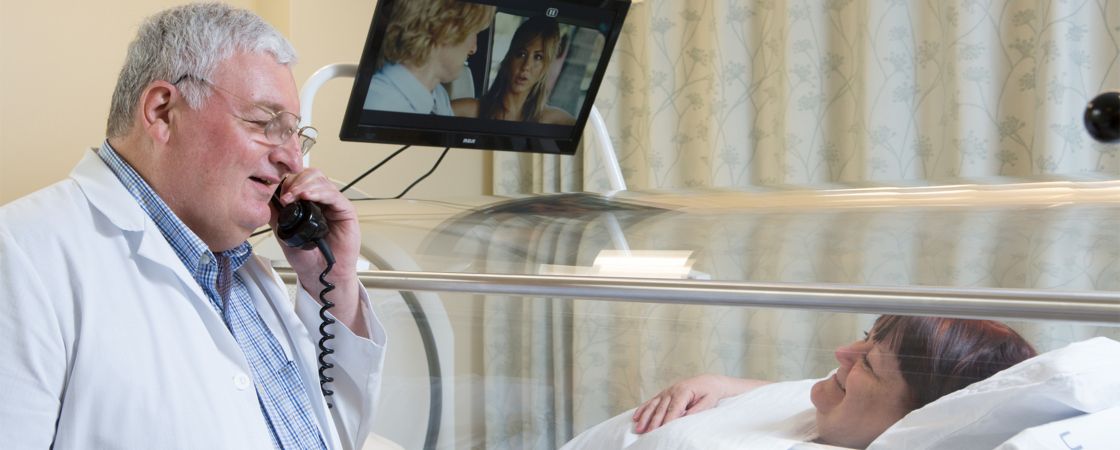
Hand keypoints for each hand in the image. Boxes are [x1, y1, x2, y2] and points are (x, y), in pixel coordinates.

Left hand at [270, 168, 366, 336]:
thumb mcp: (283, 233)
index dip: (287, 180)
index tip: (275, 190)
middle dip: (295, 180)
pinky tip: (307, 197)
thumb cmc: (307, 257)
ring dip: (305, 185)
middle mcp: (322, 200)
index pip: (299, 178)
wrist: (320, 275)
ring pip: (321, 181)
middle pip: (311, 175)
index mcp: (308, 202)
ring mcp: (334, 204)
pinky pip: (334, 195)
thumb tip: (263, 198)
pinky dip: (320, 193)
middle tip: (285, 195)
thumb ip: (276, 215)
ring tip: (294, 197)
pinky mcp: (346, 211)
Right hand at [631, 374, 769, 433]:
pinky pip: (651, 401)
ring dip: (645, 417)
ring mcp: (666, 391)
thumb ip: (697, 409)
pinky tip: (636, 417)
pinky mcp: (664, 393)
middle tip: (647, 434)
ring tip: (638, 428)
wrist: (709, 381)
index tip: (661, 431)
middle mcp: (672, 390)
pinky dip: (643, 409)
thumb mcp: (709, 401)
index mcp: (684, 391)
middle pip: (661, 409)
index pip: (674, 409)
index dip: (667, 420)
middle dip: (653, 422)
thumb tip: (686, 417)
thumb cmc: (710, 392)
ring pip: (653, 405)